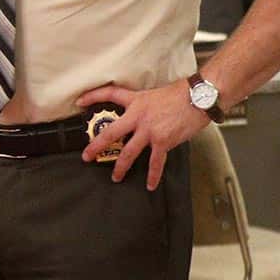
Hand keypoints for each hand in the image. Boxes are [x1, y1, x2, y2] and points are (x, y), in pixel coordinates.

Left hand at [77, 79, 210, 189]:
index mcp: (136, 102)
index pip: (109, 94)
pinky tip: (150, 185)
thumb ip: (143, 105)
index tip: (80, 102)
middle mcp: (138, 117)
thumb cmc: (181, 94)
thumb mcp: (154, 94)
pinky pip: (155, 162)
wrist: (199, 97)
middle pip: (111, 133)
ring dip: (120, 167)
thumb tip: (140, 115)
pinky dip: (153, 175)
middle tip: (87, 156)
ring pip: (128, 153)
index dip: (93, 96)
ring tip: (116, 177)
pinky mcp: (163, 141)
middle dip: (97, 146)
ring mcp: (150, 131)